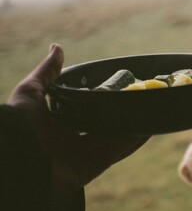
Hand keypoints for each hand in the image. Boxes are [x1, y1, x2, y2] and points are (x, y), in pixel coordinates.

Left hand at [8, 44, 149, 191]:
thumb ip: (47, 72)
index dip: (98, 99)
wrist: (23, 160)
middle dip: (119, 113)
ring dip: (133, 125)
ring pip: (116, 136)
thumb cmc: (21, 125)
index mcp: (57, 123)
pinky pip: (122, 149)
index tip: (115, 87)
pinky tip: (150, 127)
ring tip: (150, 109)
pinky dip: (137, 140)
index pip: (83, 109)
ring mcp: (88, 152)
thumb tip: (57, 47)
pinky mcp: (99, 163)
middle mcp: (74, 138)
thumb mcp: (31, 92)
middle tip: (137, 97)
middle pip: (103, 124)